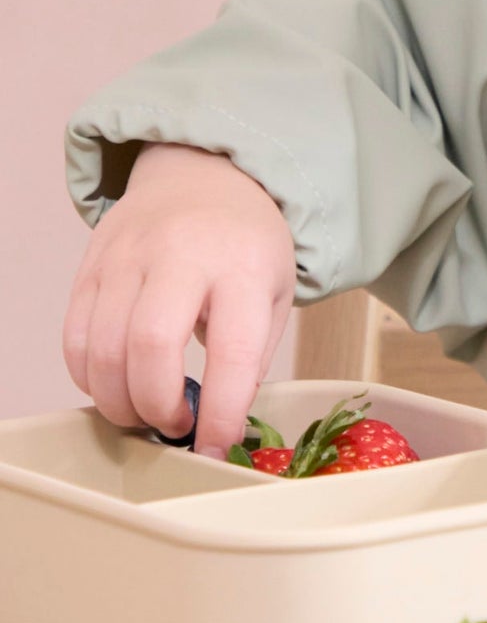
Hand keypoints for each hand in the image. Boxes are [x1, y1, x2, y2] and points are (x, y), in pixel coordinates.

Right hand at [62, 144, 295, 459]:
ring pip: (103, 348)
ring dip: (119, 401)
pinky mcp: (92, 265)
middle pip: (150, 345)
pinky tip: (117, 383)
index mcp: (243, 265)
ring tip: (146, 412)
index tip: (216, 447)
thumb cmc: (246, 245)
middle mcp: (182, 254)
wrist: (206, 175)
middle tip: (176, 425)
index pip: (233, 349)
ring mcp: (128, 256)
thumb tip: (218, 425)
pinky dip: (90, 377)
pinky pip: (75, 337)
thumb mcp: (276, 292)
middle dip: (157, 406)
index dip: (222, 411)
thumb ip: (252, 356)